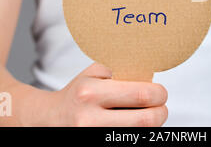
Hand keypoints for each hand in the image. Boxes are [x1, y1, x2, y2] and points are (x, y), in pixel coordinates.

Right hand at [39, 63, 167, 126]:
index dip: (159, 94)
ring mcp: (92, 138)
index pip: (141, 95)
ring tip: (147, 116)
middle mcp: (89, 119)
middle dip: (161, 113)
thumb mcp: (93, 74)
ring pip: (138, 136)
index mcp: (90, 93)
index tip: (161, 92)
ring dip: (150, 126)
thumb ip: (120, 71)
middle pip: (145, 121)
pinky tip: (132, 126)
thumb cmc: (77, 93)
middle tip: (161, 107)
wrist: (49, 119)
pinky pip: (127, 143)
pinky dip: (136, 134)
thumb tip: (150, 78)